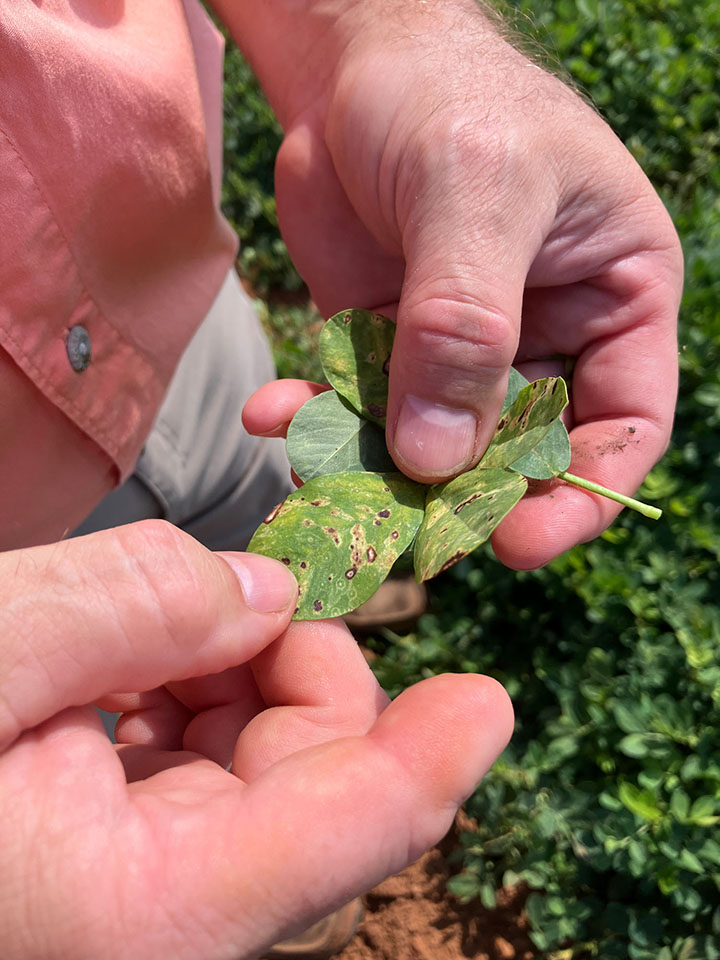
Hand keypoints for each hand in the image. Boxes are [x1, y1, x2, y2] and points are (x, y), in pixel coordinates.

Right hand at [0, 521, 511, 959]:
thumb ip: (124, 605)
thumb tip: (259, 587)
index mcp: (150, 913)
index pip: (351, 832)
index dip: (433, 756)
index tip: (490, 694)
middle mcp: (167, 922)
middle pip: (317, 782)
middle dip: (300, 665)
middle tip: (243, 582)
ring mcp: (142, 894)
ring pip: (262, 768)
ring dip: (236, 672)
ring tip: (149, 622)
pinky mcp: (112, 860)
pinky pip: (199, 768)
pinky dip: (188, 694)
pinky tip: (128, 659)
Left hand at [217, 0, 681, 567]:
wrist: (347, 61)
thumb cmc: (446, 96)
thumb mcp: (475, 192)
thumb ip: (463, 323)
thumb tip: (438, 458)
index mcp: (615, 299)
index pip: (625, 424)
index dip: (583, 493)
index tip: (518, 539)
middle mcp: (545, 336)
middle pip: (522, 452)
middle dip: (465, 496)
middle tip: (404, 529)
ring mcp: (459, 348)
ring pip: (433, 442)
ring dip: (376, 467)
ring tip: (316, 467)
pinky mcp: (385, 344)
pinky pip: (361, 407)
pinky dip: (320, 421)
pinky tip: (276, 414)